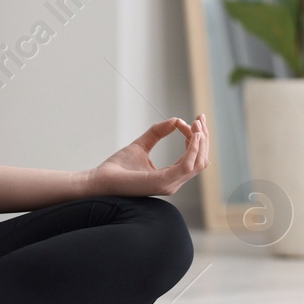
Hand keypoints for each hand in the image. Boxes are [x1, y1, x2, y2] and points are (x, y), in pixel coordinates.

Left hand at [87, 113, 208, 197]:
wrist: (100, 180)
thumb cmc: (118, 168)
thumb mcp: (141, 145)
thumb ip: (157, 133)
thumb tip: (175, 120)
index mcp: (170, 176)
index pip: (193, 158)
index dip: (196, 138)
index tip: (190, 121)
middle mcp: (173, 182)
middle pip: (201, 160)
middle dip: (204, 138)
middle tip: (200, 118)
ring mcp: (169, 184)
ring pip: (198, 163)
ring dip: (201, 142)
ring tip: (197, 125)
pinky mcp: (162, 182)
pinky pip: (187, 165)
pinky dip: (193, 149)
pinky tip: (192, 135)